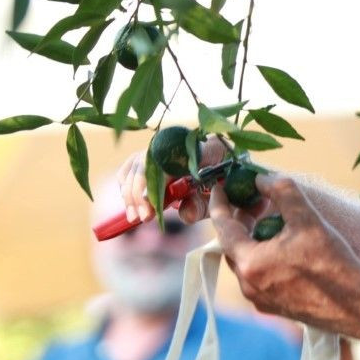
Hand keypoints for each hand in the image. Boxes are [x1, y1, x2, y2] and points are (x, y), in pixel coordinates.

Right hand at [116, 136, 230, 224]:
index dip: (158, 182)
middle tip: (143, 218)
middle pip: (149, 162)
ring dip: (131, 192)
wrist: (232, 165)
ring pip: (138, 163)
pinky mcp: (155, 152)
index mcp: (207, 147)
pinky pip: (133, 164)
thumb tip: (186, 215)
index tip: (152, 206)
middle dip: (141, 192)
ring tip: (134, 216)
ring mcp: (167, 144)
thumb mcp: (220, 197)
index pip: (174, 160)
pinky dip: (127, 184)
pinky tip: (132, 203)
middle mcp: (182, 141)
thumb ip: (204, 205)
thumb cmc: (228, 182)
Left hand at [209, 173, 359, 328]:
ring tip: (275, 222)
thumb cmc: (332, 262)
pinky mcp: (275, 307)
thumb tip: (262, 179)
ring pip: (247, 262)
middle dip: (241, 221)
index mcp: (250, 264)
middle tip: (256, 201)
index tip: (220, 187)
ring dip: (254, 239)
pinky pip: (260, 277)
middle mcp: (248, 286)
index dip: (220, 204)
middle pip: (233, 246)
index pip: (223, 228)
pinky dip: (265, 257)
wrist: (357, 305)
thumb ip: (282, 192)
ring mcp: (261, 300)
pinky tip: (287, 247)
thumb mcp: (307, 218)